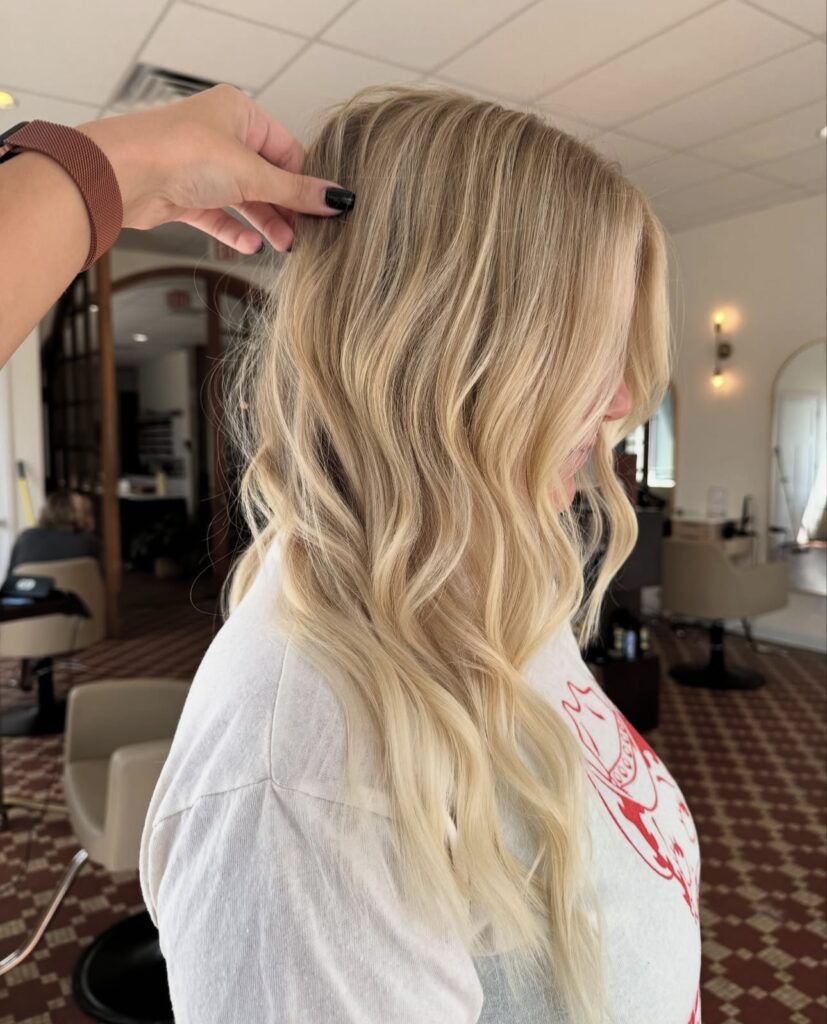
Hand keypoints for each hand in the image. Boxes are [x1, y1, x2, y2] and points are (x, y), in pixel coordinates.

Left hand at [75, 83, 353, 253]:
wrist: (122, 176)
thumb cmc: (181, 154)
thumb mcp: (251, 173)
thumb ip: (295, 191)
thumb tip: (336, 198)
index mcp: (239, 113)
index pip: (287, 151)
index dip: (305, 182)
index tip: (324, 210)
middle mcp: (221, 136)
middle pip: (267, 177)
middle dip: (286, 208)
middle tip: (306, 235)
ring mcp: (202, 167)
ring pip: (245, 199)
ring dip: (266, 223)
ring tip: (285, 246)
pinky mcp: (186, 195)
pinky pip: (219, 215)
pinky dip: (236, 231)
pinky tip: (252, 246)